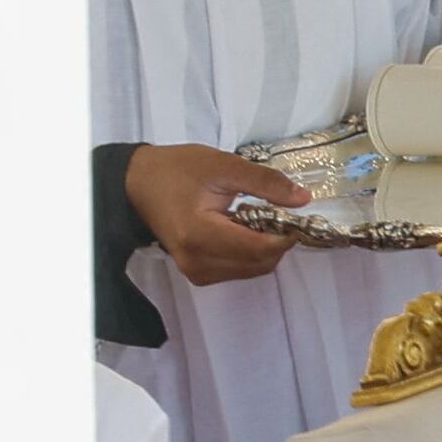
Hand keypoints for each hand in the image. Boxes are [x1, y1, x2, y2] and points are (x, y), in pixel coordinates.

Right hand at [124, 142, 306, 284]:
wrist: (137, 184)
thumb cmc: (175, 170)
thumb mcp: (221, 166)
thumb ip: (264, 182)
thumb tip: (303, 199)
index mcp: (199, 236)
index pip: (260, 248)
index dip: (285, 233)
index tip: (293, 213)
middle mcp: (198, 263)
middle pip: (261, 263)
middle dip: (277, 240)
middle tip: (274, 211)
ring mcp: (198, 273)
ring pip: (254, 269)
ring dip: (264, 247)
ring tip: (252, 217)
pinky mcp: (199, 275)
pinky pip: (241, 269)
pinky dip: (250, 252)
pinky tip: (240, 229)